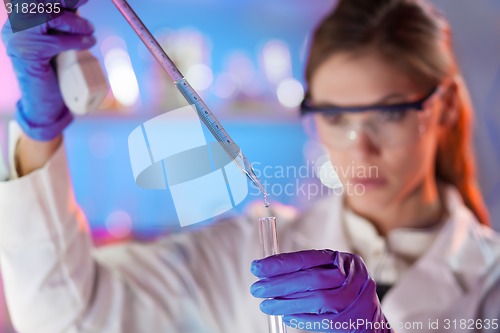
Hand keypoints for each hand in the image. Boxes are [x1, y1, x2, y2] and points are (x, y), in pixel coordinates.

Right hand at [2, 0, 94, 140]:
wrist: (44, 104)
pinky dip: (76, 41)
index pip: (39, 1)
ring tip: (90, 30)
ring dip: (75, 22)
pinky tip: (89, 42)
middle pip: (41, 3)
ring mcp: (18, 40)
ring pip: (49, 18)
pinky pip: (56, 42)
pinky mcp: (27, 54)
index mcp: (19, 21)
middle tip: (85, 4)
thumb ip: (61, 25)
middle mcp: (14, 27)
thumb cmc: (53, 74)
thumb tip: (77, 5)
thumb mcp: (57, 44)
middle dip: (67, 2)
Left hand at [250, 250, 391, 331]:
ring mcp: (352, 300)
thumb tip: (269, 271)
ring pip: (315, 300)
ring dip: (285, 303)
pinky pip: (319, 320)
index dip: (281, 263)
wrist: (371, 319)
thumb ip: (309, 269)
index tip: (258, 267)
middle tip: (256, 288)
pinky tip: (285, 315)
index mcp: (345, 261)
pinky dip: (299, 317)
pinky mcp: (348, 322)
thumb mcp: (333, 272)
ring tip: (265, 304)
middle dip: (279, 283)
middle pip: (311, 279)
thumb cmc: (343, 291)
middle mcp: (352, 278)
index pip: (309, 258)